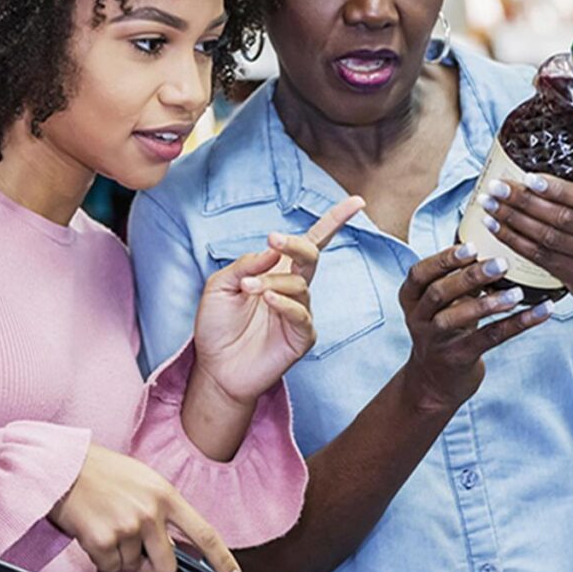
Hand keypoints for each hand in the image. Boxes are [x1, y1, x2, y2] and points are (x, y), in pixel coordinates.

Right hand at [48, 443, 240, 571]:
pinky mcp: (104, 540)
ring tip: (110, 525)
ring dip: (122, 555)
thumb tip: (173, 544)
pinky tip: (96, 531)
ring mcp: (128, 527)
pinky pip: (109, 566)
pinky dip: (102, 556)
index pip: (203, 532)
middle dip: (153, 566)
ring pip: (133, 567)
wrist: (69, 467)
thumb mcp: (147, 482)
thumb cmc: (107, 473)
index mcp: (168, 495)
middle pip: (167, 566)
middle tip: (138, 549)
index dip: (221, 558)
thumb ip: (164, 509)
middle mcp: (152, 512)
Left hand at [192, 196, 365, 406]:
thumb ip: (244, 264)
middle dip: (295, 244)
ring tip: (249, 289)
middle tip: (273, 239)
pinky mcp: (302, 336)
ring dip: (272, 282)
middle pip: (311, 255)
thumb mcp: (219, 286)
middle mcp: (294, 287)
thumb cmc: (217, 326)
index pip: (313, 240)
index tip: (357, 202)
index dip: (335, 220)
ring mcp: (300, 311)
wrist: (215, 369)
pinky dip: (284, 303)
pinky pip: (301, 313)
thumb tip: (270, 248)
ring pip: (299, 284)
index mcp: (278, 269)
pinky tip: (267, 300)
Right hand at [399, 243, 551, 413]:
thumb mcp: (443, 303)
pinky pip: (488, 338)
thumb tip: (494, 247)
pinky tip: (540, 312)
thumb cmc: (445, 329)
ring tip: (517, 293)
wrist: (434, 382)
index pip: (419, 274)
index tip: (471, 247)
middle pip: (439, 293)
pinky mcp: (458, 359)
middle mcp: (418, 319)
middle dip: (469, 276)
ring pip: (458, 318)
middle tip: (500, 263)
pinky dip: (516, 324)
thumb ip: (459, 278)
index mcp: (411, 299)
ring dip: (490, 304)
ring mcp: (436, 341)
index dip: (444, 259)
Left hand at [475, 117, 572, 307]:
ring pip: (547, 239)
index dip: (559, 191)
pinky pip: (540, 257)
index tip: (529, 178)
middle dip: (525, 203)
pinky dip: (514, 242)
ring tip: (489, 204)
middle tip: (496, 186)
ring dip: (513, 221)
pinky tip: (495, 228)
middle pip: (563, 219)